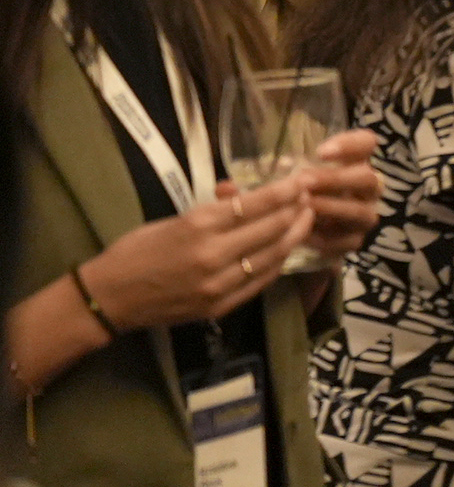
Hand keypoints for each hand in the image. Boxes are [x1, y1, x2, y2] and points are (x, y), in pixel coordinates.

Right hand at [80, 177, 310, 329]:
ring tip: (308, 219)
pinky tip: (287, 249)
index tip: (302, 180)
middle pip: (272, 229)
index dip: (284, 192)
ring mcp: (219, 285)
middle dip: (297, 210)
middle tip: (312, 196)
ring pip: (272, 256)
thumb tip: (244, 193)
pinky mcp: (220, 306)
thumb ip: (213, 210)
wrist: (108, 298)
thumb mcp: (174, 219)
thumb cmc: (135, 251)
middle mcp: (214, 255)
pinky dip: (278, 263)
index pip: (255, 204)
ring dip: (295, 236)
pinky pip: (260, 281)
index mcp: (199, 226)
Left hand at [299, 129, 383, 264]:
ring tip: (304, 206)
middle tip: (305, 181)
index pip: (366, 143)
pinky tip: (304, 235)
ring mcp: (365, 215)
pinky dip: (327, 238)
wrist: (301, 231)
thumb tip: (273, 177)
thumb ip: (294, 174)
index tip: (320, 152)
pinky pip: (348, 240)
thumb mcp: (296, 177)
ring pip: (360, 211)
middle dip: (336, 179)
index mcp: (356, 163)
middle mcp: (368, 188)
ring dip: (332, 207)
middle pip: (367, 178)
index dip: (350, 145)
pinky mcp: (356, 240)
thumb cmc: (300, 194)